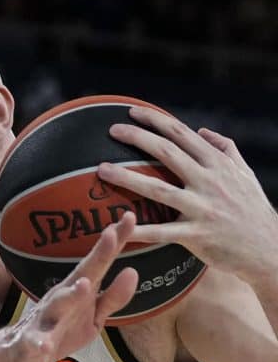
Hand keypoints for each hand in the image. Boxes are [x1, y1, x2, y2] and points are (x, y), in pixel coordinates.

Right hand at [0, 212, 137, 361]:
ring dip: (70, 295)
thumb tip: (134, 271)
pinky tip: (44, 346)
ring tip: (85, 285)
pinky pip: (35, 344)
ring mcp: (44, 321)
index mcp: (77, 291)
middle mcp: (60, 299)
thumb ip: (112, 297)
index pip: (99, 263)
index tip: (130, 216)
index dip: (115, 242)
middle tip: (112, 234)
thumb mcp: (92, 317)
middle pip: (82, 275)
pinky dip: (39, 343)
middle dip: (97, 256)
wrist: (17, 356)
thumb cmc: (59, 331)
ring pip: (57, 306)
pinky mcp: (30, 345)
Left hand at [96, 106, 277, 285]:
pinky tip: (117, 227)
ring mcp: (202, 207)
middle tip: (111, 131)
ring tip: (101, 170)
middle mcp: (209, 180)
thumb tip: (202, 131)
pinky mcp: (198, 235)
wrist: (269, 248)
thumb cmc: (253, 210)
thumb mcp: (246, 173)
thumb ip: (225, 149)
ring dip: (127, 177)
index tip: (131, 113)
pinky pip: (163, 232)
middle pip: (166, 152)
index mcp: (217, 163)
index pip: (181, 133)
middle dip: (137, 138)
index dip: (154, 120)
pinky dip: (139, 229)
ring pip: (158, 188)